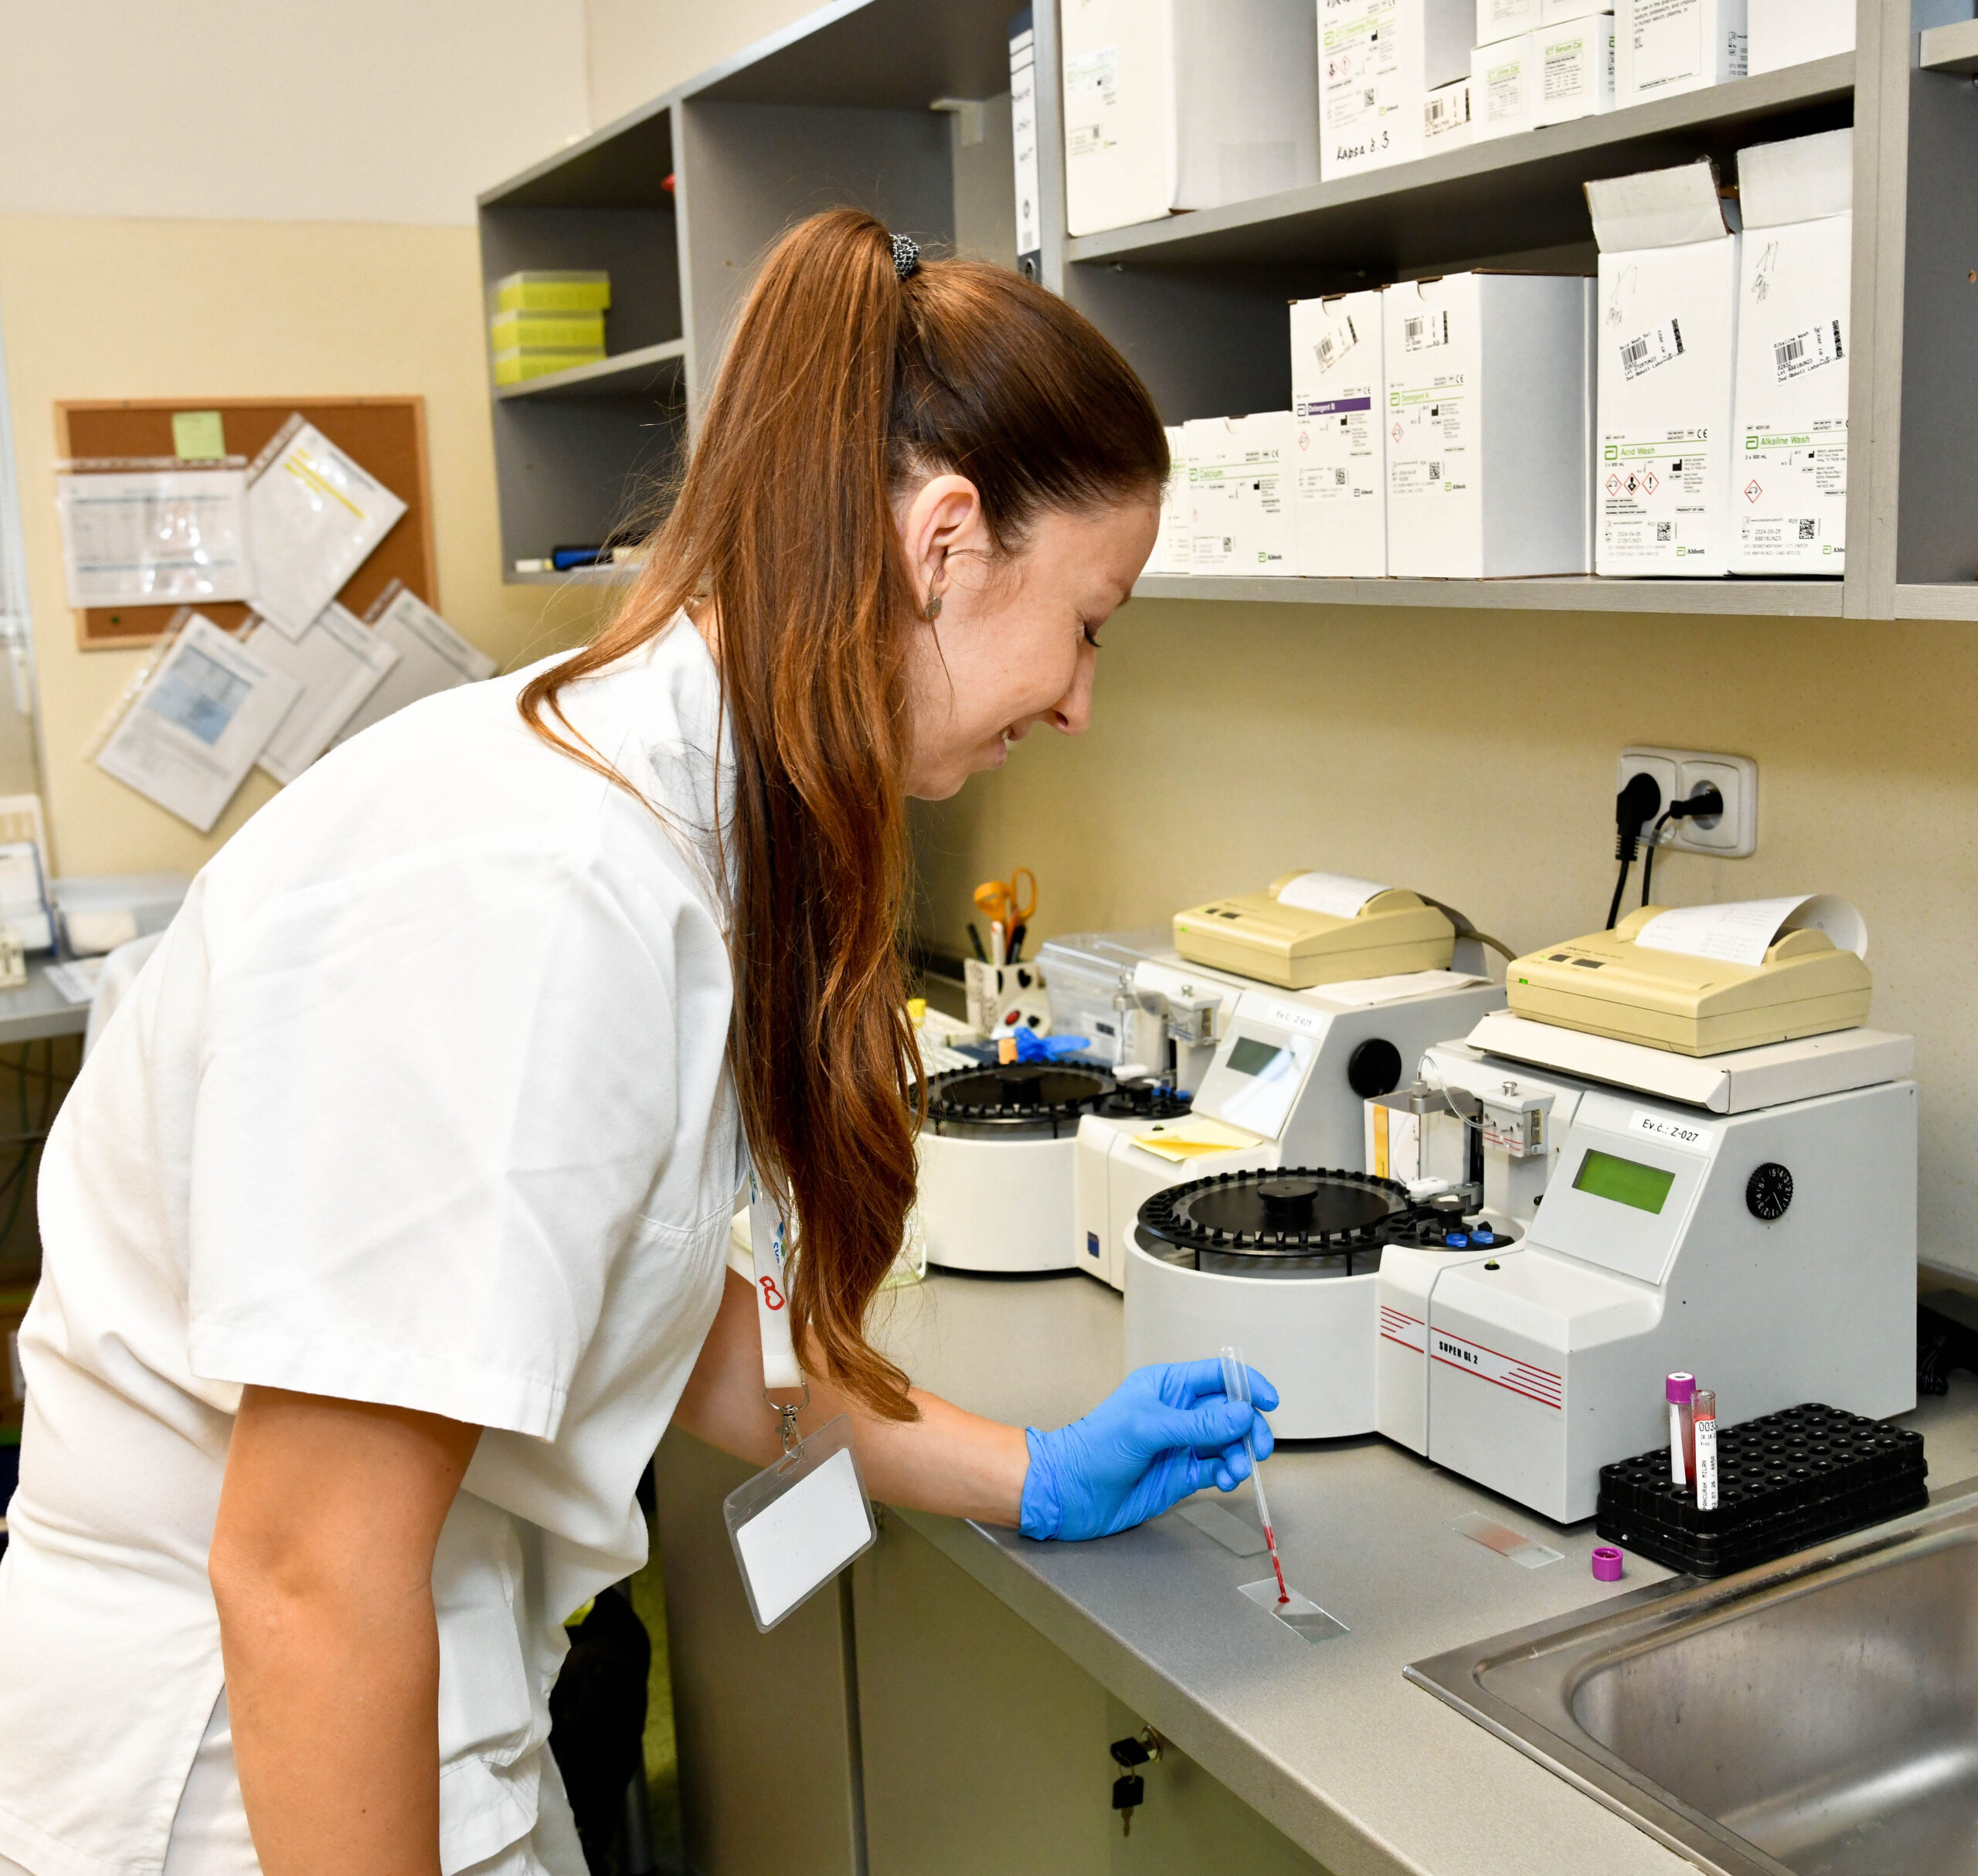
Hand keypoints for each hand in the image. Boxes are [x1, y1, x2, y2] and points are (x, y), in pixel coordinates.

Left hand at [1019, 1359, 1279, 1541]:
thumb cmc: (1094, 1447)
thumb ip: (1198, 1423)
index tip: (1269, 1401)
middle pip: (1230, 1411)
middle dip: (1249, 1427)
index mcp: (1167, 1386)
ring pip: (1227, 1442)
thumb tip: (1241, 1413)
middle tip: (1257, 1448)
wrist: (1069, 1493)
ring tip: (1236, 1470)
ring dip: (1239, 1455)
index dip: (1247, 1385)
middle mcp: (1178, 1412)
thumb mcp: (1147, 1428)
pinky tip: (1227, 1480)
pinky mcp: (1182, 1474)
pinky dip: (1228, 1473)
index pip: (1218, 1375)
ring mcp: (1181, 1444)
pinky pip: (1217, 1468)